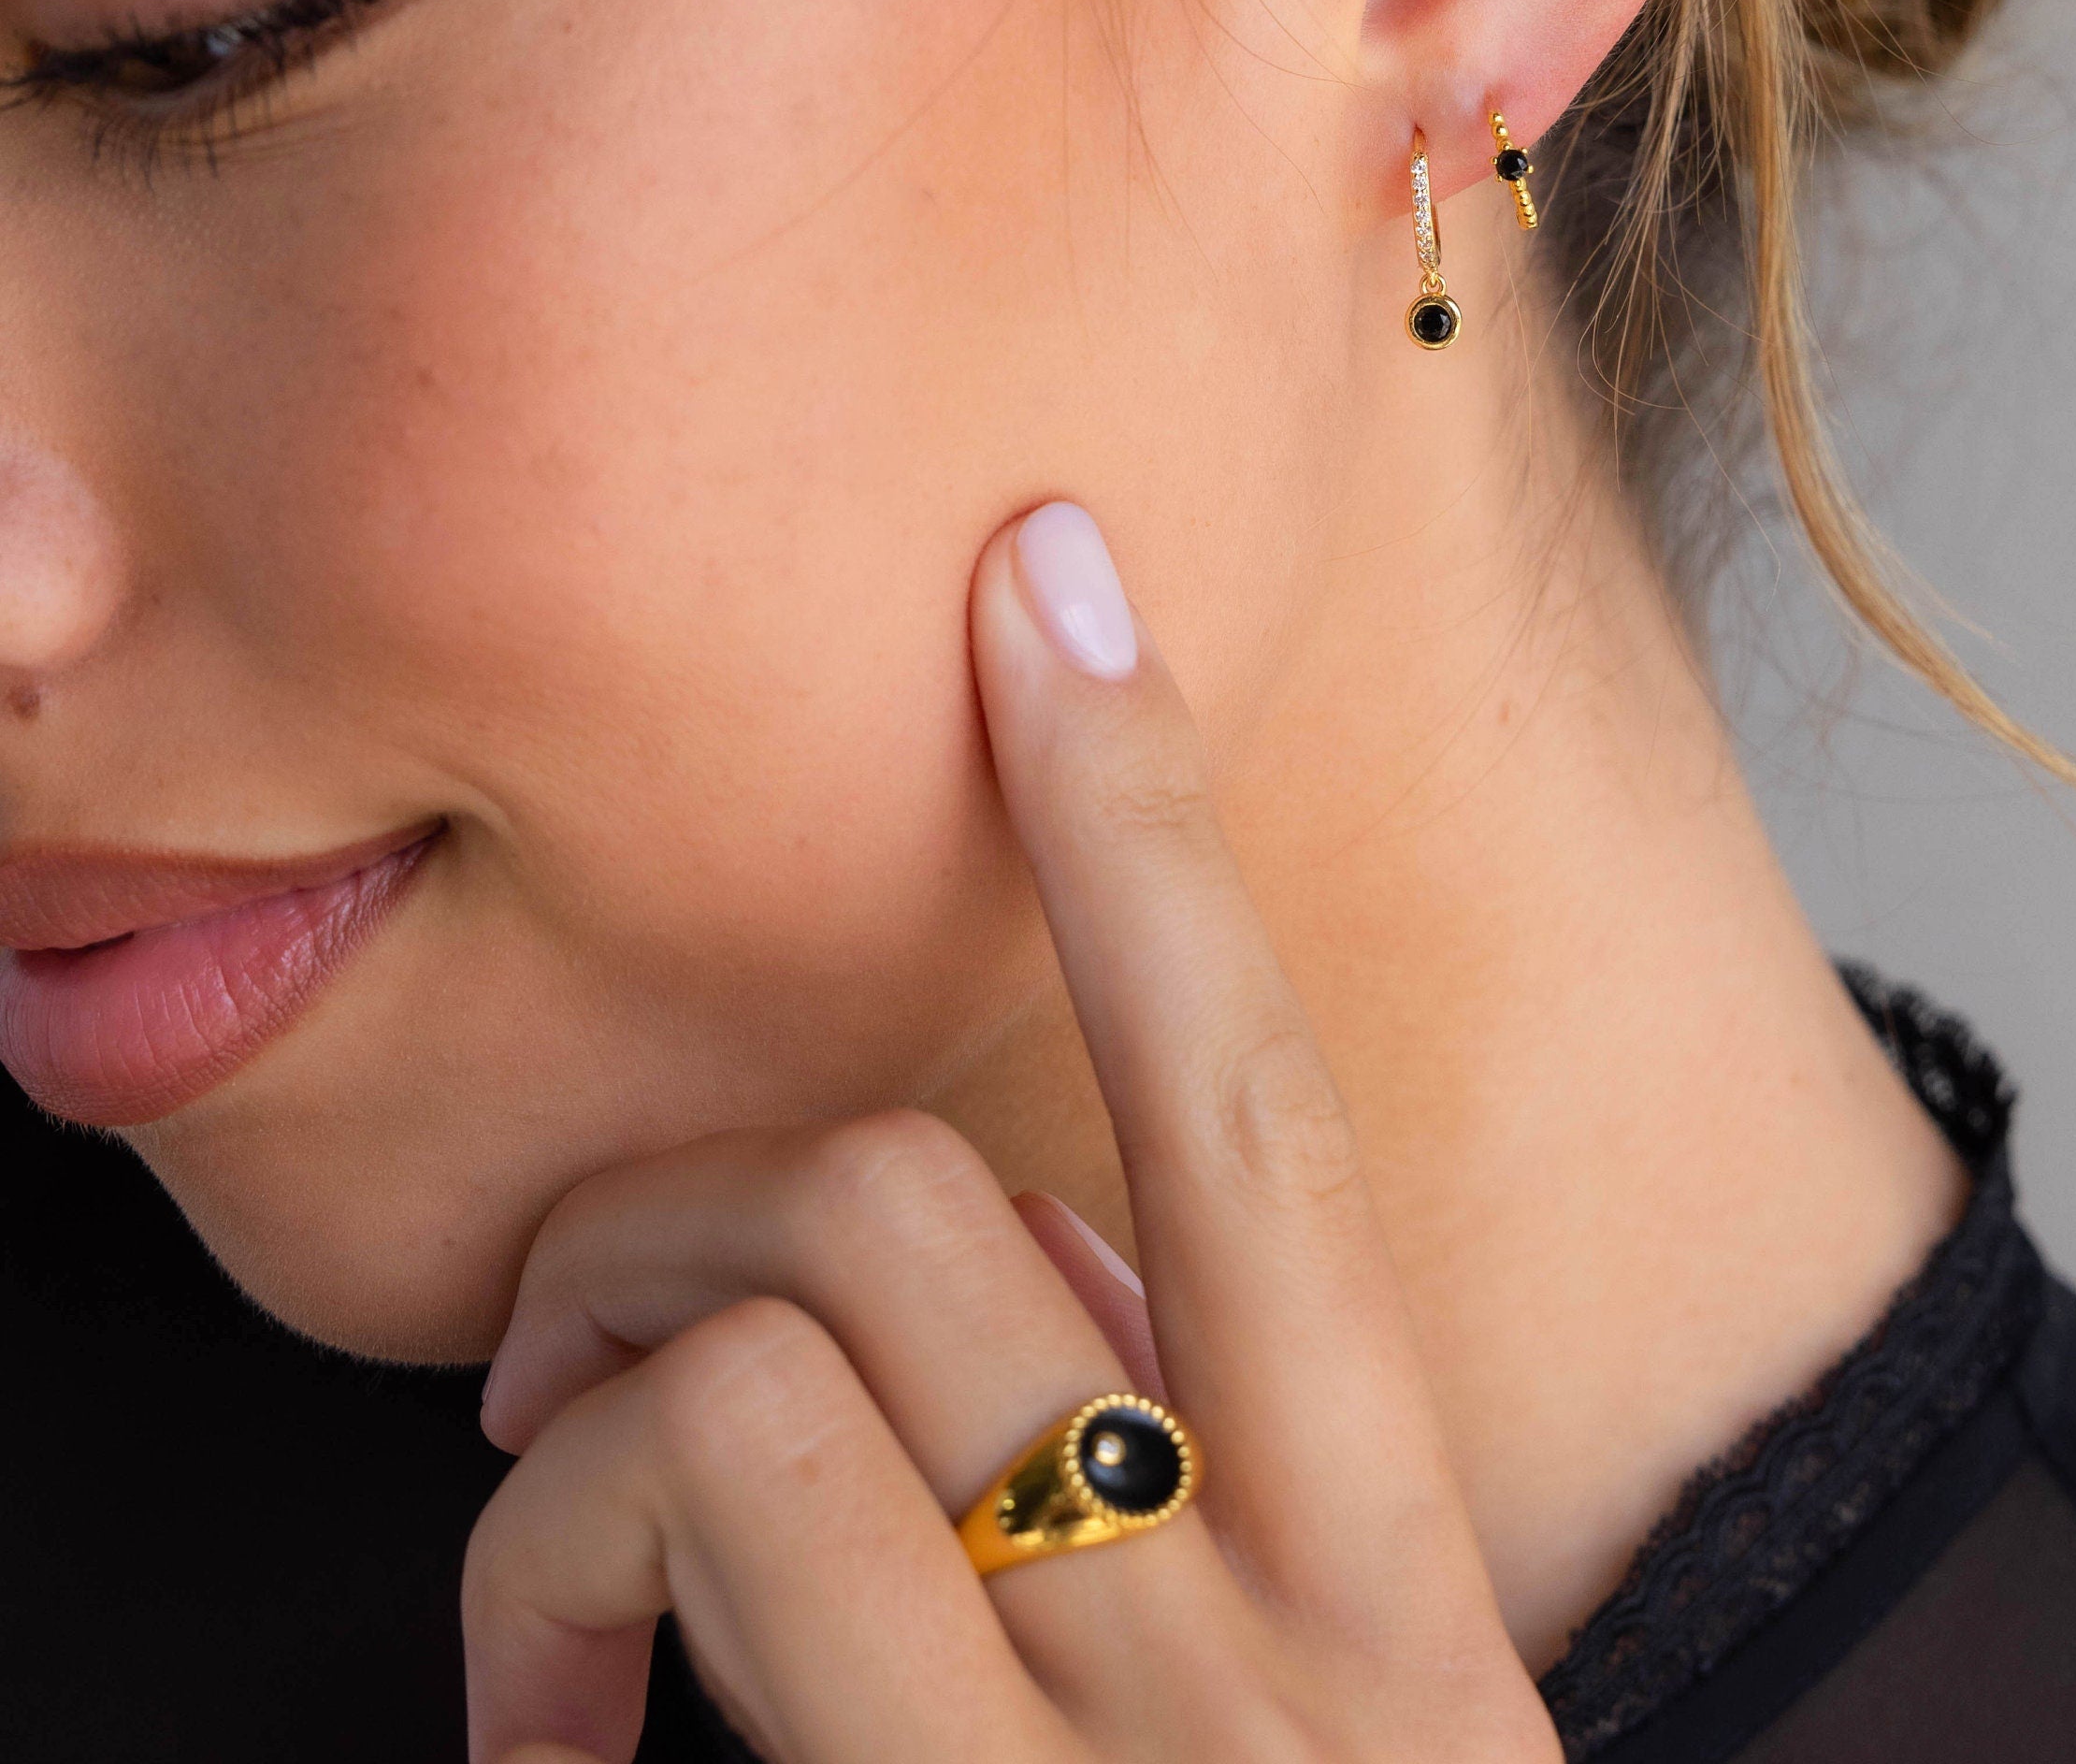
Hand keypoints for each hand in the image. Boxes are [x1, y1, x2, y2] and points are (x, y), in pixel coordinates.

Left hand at [463, 502, 1562, 1763]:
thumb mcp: (1316, 1709)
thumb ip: (1209, 1475)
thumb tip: (1045, 1269)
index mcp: (1395, 1576)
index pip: (1266, 1117)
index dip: (1153, 824)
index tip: (1060, 575)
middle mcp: (1281, 1642)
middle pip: (914, 1206)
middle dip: (682, 1202)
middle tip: (577, 1322)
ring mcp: (1096, 1759)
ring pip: (751, 1359)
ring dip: (576, 1431)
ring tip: (555, 1554)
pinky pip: (671, 1546)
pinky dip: (537, 1605)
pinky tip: (557, 1730)